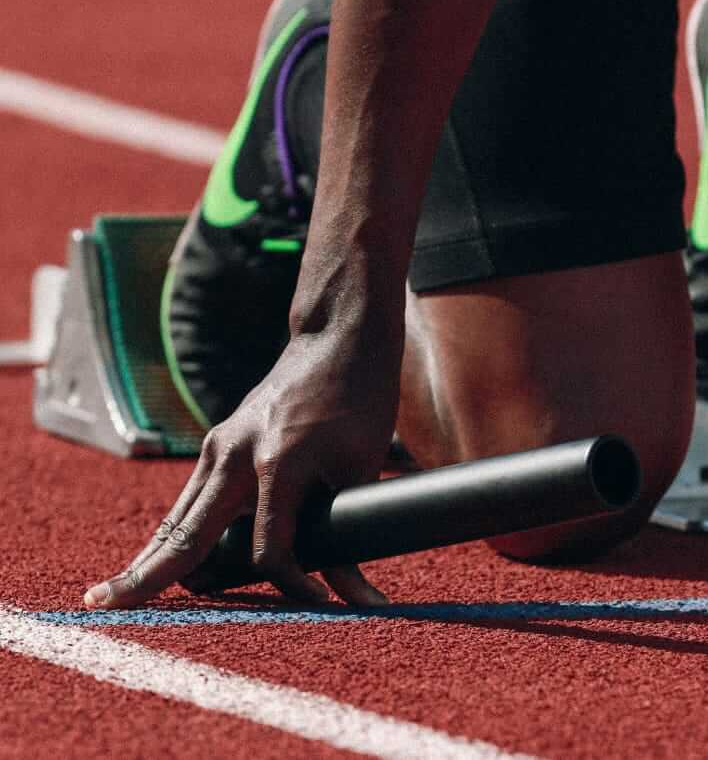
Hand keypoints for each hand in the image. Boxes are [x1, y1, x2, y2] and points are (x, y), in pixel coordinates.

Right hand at [83, 326, 402, 607]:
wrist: (337, 340)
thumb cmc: (359, 401)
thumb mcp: (362, 467)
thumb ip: (351, 531)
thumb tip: (357, 596)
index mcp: (277, 462)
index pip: (269, 549)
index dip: (294, 585)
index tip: (321, 605)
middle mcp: (235, 455)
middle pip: (186, 534)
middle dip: (148, 575)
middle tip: (104, 607)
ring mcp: (220, 447)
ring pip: (178, 517)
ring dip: (152, 558)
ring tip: (114, 596)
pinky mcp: (218, 444)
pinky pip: (190, 499)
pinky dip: (174, 533)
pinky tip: (156, 561)